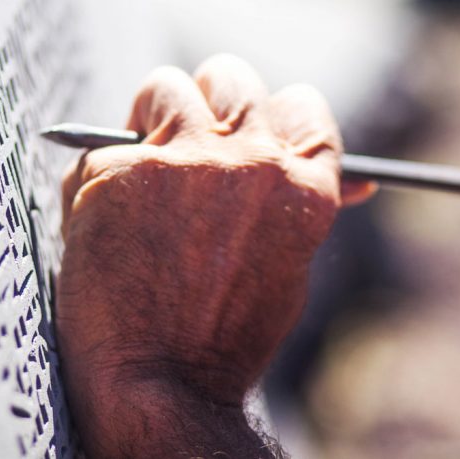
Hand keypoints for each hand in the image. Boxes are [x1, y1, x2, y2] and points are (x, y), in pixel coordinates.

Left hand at [55, 54, 371, 457]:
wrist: (161, 382)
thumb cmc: (226, 332)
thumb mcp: (289, 263)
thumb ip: (301, 204)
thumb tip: (358, 180)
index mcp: (303, 184)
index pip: (303, 105)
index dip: (270, 112)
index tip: (245, 129)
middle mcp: (251, 159)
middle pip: (231, 76)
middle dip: (208, 98)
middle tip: (185, 133)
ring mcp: (184, 159)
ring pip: (164, 86)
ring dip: (151, 115)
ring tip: (142, 167)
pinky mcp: (121, 169)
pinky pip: (104, 144)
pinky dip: (100, 175)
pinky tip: (106, 221)